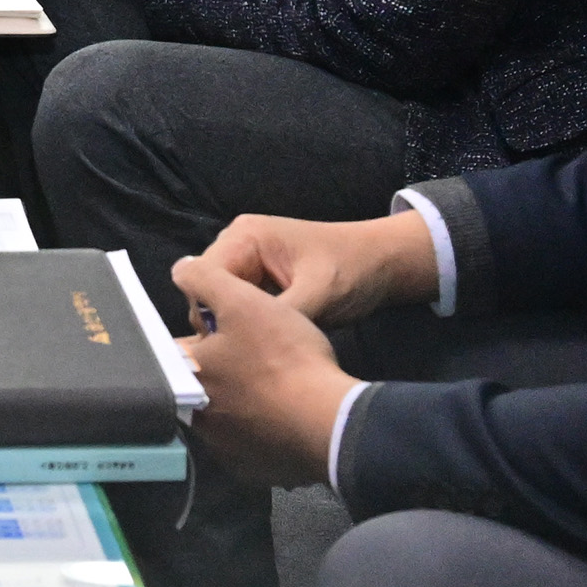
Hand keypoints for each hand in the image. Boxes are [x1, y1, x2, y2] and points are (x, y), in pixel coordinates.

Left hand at [172, 254, 358, 484]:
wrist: (330, 423)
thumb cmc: (283, 358)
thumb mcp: (243, 302)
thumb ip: (206, 280)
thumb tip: (180, 270)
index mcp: (184, 378)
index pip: (173, 350)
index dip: (198, 334)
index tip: (219, 327)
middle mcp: (194, 419)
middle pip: (199, 384)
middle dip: (219, 368)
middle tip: (252, 353)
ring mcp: (223, 449)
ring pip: (224, 414)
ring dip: (240, 398)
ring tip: (271, 381)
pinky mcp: (251, 470)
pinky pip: (250, 441)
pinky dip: (262, 427)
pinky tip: (283, 412)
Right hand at [195, 211, 442, 329]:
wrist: (384, 263)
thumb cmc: (354, 270)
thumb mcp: (317, 297)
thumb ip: (275, 315)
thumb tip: (241, 341)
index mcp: (245, 236)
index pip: (203, 277)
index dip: (211, 312)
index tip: (232, 344)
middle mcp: (237, 242)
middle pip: (206, 289)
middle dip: (221, 319)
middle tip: (247, 350)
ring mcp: (246, 259)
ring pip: (219, 299)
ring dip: (235, 322)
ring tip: (256, 347)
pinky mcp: (256, 276)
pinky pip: (237, 302)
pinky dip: (247, 321)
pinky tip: (262, 339)